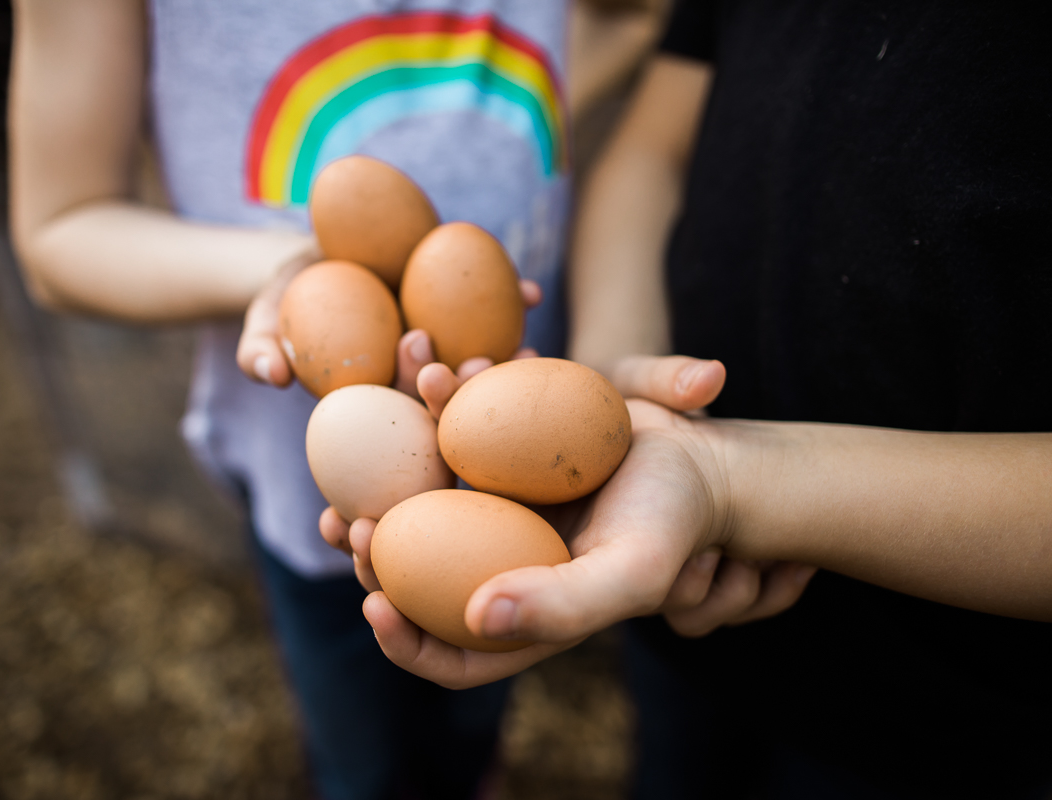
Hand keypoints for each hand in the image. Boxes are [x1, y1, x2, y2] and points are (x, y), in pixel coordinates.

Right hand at [239, 259, 542, 398]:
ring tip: (526, 350)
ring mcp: (449, 357)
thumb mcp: (265, 321)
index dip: (418, 416)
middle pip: (451, 406)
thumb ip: (260, 349)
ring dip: (509, 368)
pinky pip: (497, 318)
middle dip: (470, 398)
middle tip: (478, 368)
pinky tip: (531, 293)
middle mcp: (419, 389)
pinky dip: (515, 305)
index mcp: (379, 407)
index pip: (401, 423)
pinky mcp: (471, 321)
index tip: (427, 378)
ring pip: (485, 373)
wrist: (321, 254)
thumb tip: (271, 373)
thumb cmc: (288, 298)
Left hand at [340, 355, 814, 688]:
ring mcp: (493, 513)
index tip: (375, 604)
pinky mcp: (498, 461)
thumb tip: (475, 619)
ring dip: (389, 465)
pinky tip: (435, 372)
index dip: (406, 642)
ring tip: (371, 455)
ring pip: (418, 498)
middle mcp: (496, 567)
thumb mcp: (630, 573)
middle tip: (354, 521)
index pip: (452, 654)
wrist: (699, 459)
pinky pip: (447, 438)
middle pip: (414, 576)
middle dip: (372, 553)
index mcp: (521, 614)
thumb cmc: (672, 526)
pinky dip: (436, 406)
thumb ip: (563, 607)